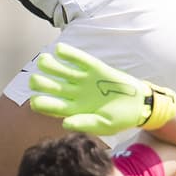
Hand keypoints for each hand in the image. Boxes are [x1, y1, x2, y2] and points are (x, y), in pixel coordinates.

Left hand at [29, 43, 175, 134]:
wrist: (139, 104)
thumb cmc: (120, 118)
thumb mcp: (104, 125)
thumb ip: (85, 123)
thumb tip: (65, 124)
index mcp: (73, 110)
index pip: (51, 106)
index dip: (41, 103)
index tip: (35, 100)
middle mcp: (74, 94)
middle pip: (52, 86)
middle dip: (41, 82)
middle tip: (35, 80)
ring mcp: (83, 80)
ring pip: (61, 70)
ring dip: (50, 65)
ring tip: (44, 61)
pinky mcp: (94, 68)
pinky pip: (79, 59)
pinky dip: (69, 54)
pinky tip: (59, 50)